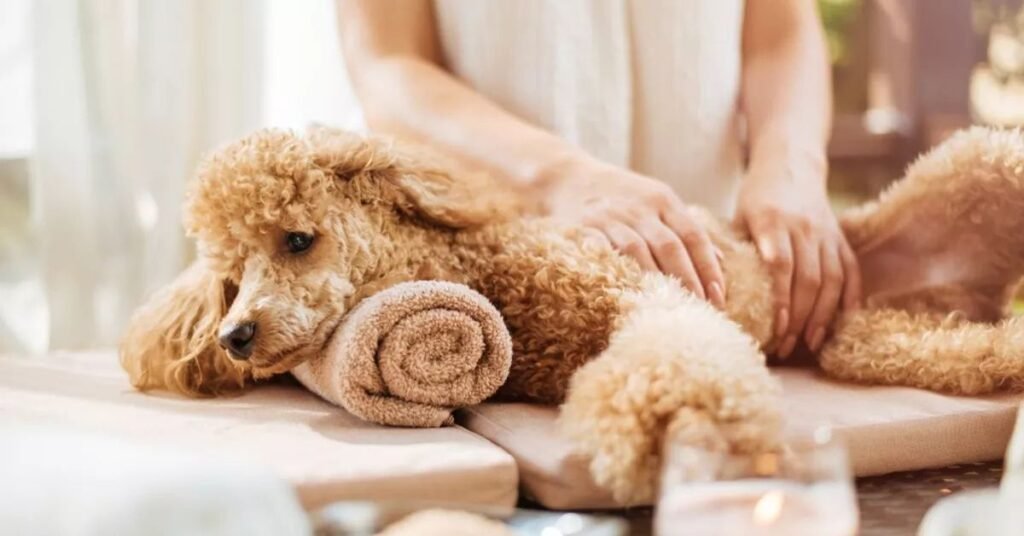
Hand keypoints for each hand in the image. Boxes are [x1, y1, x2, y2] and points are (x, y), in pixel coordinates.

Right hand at [542, 158, 725, 307]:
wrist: (567, 177)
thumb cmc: (620, 196)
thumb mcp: (657, 201)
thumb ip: (686, 228)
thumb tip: (721, 261)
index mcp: (663, 200)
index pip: (694, 236)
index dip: (708, 268)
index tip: (719, 296)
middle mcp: (640, 207)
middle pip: (670, 246)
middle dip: (688, 280)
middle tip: (701, 310)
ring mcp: (611, 218)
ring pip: (639, 252)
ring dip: (656, 282)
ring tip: (669, 308)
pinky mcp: (584, 228)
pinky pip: (603, 253)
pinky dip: (617, 272)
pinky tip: (628, 294)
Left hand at [736, 156, 860, 356]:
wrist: (790, 165)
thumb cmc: (756, 196)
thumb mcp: (738, 216)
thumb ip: (733, 249)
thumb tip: (718, 291)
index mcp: (773, 222)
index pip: (781, 267)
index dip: (781, 300)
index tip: (777, 328)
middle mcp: (804, 228)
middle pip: (808, 280)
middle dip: (799, 318)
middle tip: (786, 346)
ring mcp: (826, 234)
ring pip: (832, 280)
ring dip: (823, 315)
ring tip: (811, 342)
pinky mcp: (840, 238)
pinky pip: (850, 270)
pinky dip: (850, 297)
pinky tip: (844, 321)